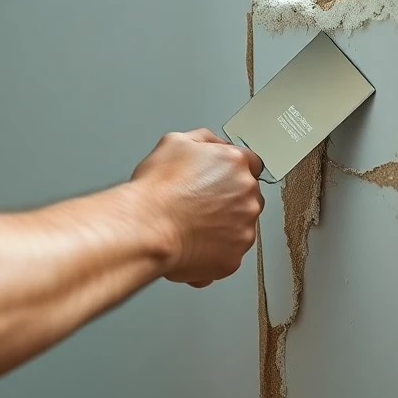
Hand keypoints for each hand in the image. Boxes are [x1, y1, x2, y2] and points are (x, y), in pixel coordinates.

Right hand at [130, 129, 264, 286]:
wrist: (145, 228)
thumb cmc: (156, 190)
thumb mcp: (174, 142)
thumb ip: (204, 141)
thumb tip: (214, 147)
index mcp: (235, 163)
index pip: (251, 163)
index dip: (231, 171)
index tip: (220, 180)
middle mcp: (247, 195)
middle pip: (248, 195)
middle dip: (229, 198)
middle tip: (199, 204)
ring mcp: (244, 228)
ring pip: (240, 225)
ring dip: (224, 225)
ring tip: (192, 225)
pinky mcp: (234, 257)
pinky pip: (229, 252)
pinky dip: (215, 250)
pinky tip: (192, 243)